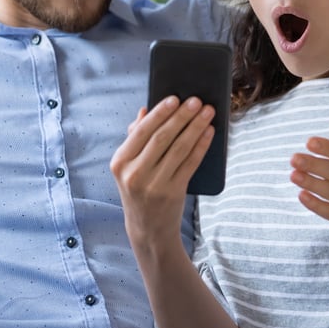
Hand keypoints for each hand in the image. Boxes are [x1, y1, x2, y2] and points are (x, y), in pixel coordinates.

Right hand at [110, 96, 214, 257]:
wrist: (147, 228)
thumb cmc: (139, 190)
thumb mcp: (128, 167)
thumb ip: (135, 138)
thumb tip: (145, 110)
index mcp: (119, 162)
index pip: (142, 131)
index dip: (160, 113)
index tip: (175, 98)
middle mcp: (134, 173)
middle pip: (162, 137)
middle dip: (181, 116)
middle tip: (196, 101)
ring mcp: (154, 184)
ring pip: (179, 148)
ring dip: (195, 127)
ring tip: (207, 113)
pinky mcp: (173, 192)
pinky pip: (190, 163)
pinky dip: (201, 145)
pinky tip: (209, 132)